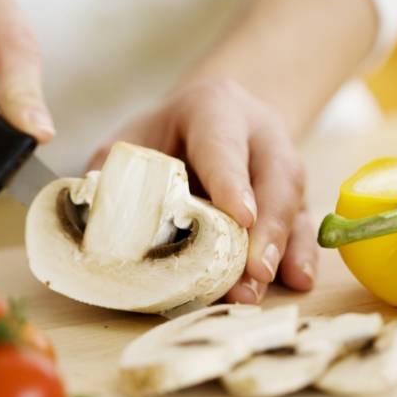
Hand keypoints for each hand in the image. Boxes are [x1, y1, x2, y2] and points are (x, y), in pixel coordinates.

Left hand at [88, 80, 317, 303]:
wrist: (209, 119)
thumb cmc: (164, 135)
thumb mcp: (132, 140)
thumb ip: (114, 176)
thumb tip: (91, 225)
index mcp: (214, 109)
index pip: (224, 145)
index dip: (231, 181)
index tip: (240, 218)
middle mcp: (259, 132)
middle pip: (274, 177)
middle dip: (266, 228)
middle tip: (253, 272)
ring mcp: (282, 162)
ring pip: (294, 201)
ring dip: (281, 248)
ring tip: (262, 288)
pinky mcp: (294, 194)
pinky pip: (305, 222)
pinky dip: (302, 254)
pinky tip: (297, 281)